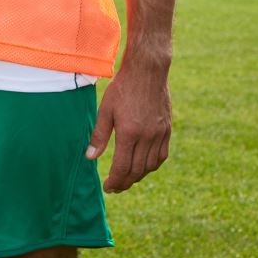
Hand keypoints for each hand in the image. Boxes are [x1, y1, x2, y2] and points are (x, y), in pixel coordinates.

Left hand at [85, 62, 171, 192]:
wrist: (148, 70)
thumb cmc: (123, 88)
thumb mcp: (106, 109)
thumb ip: (99, 135)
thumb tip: (90, 157)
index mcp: (129, 133)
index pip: (122, 168)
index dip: (115, 181)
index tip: (108, 187)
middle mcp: (147, 137)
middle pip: (136, 171)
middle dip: (125, 183)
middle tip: (115, 187)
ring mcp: (159, 134)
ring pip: (150, 166)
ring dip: (138, 176)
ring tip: (127, 178)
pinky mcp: (167, 129)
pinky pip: (162, 155)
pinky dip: (152, 165)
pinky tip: (144, 166)